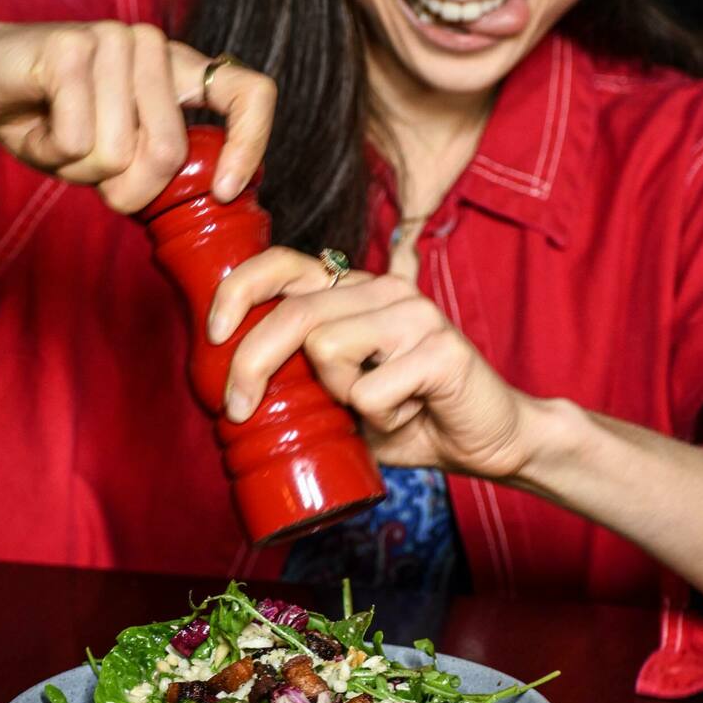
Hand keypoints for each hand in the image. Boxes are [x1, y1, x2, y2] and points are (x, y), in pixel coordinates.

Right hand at [0, 14, 275, 211]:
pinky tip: (37, 122)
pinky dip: (49, 150)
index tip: (224, 191)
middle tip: (89, 166)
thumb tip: (217, 193)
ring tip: (57, 133)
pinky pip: (76, 139)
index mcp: (179, 72)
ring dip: (78, 167)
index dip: (249, 145)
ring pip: (116, 153)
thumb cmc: (51, 120)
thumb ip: (161, 165)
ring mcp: (115, 40)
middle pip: (167, 153)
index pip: (249, 94)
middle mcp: (154, 48)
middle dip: (124, 186)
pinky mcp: (71, 47)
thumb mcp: (117, 154)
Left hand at [209, 247, 533, 477]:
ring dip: (337, 397)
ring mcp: (415, 313)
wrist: (489, 439)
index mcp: (353, 290)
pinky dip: (378, 419)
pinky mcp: (441, 348)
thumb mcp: (341, 395)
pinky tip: (406, 415)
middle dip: (251, 364)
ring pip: (327, 348)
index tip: (213, 335)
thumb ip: (302, 376)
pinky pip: (370, 390)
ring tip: (373, 408)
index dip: (239, 290)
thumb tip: (231, 386)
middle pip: (294, 312)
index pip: (284, 262)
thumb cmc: (409, 416)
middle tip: (238, 410)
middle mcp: (382, 289)